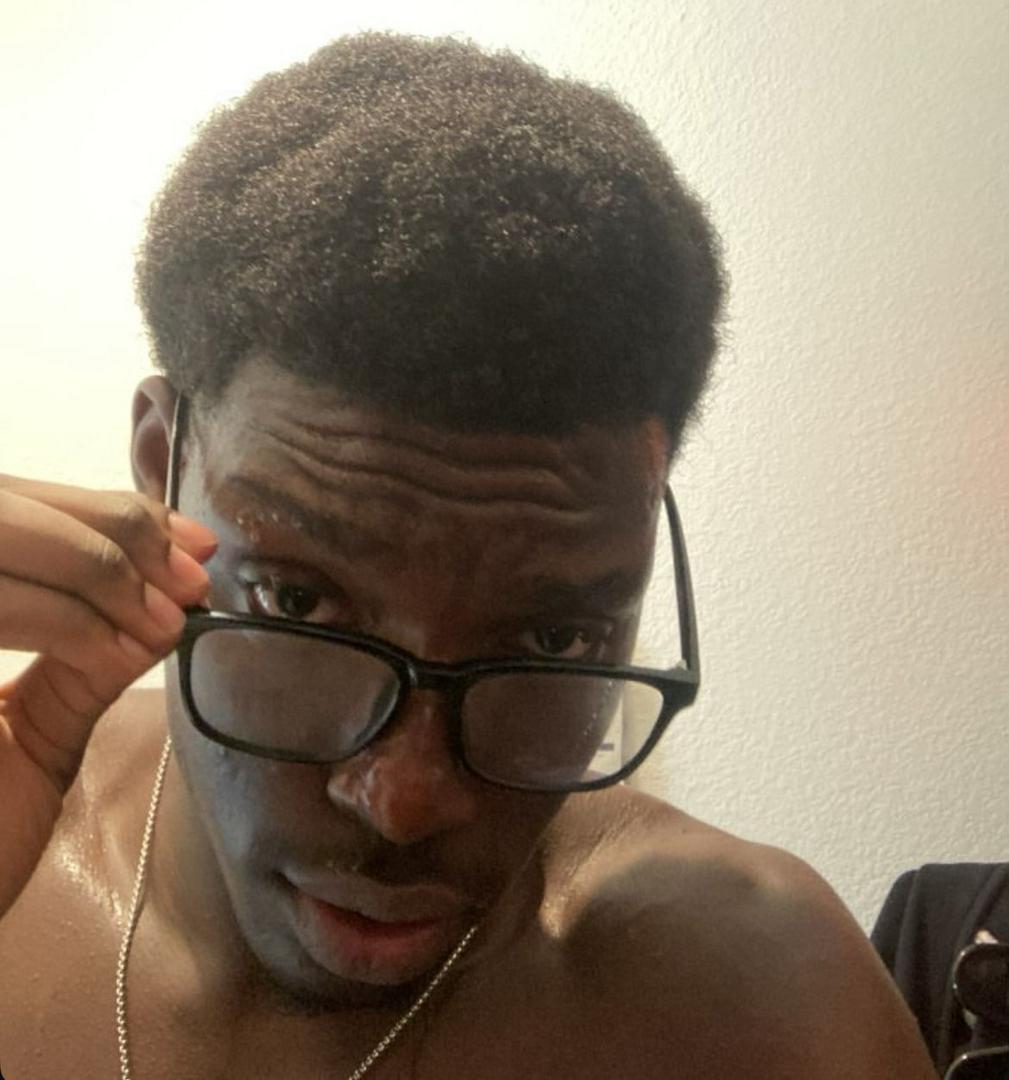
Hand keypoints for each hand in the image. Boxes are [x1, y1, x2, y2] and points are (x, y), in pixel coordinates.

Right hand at [0, 474, 215, 915]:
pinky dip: (69, 623)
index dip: (110, 513)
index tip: (192, 540)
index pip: (21, 511)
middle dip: (116, 536)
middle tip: (191, 576)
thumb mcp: (35, 735)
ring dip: (102, 575)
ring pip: (5, 541)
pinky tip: (121, 649)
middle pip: (10, 511)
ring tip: (165, 619)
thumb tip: (169, 607)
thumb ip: (86, 667)